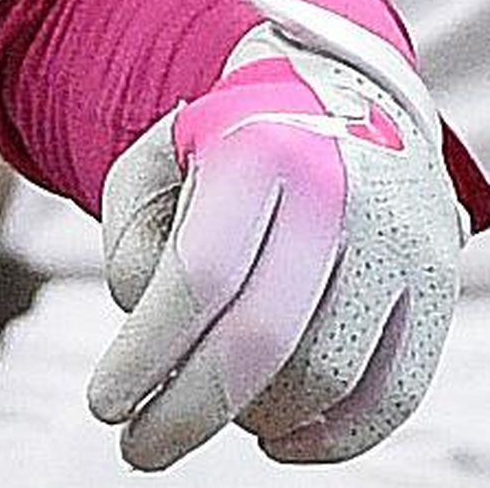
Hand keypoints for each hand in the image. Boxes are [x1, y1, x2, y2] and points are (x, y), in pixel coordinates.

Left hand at [88, 0, 466, 469]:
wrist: (337, 96)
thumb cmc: (227, 143)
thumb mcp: (156, 160)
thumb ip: (136, 238)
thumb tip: (146, 325)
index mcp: (262, 150)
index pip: (201, 273)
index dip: (149, 351)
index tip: (105, 404)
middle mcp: (344, 195)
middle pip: (263, 337)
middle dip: (189, 408)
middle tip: (137, 446)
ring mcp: (402, 246)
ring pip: (327, 376)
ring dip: (255, 417)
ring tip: (204, 413)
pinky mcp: (437, 290)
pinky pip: (394, 394)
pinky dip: (334, 438)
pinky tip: (276, 440)